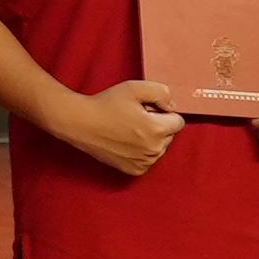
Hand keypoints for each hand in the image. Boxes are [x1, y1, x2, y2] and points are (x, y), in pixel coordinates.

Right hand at [61, 81, 184, 178]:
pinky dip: (141, 152)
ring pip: (159, 148)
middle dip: (157, 126)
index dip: (162, 112)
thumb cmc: (105, 104)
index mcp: (157, 129)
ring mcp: (144, 162)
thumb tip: (172, 106)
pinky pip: (148, 160)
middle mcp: (154, 149)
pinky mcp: (134, 170)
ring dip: (150, 139)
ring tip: (128, 129)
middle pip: (170, 135)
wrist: (80, 123)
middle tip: (135, 118)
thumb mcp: (133, 87)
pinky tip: (125, 142)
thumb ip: (161, 92)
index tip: (146, 110)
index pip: (178, 121)